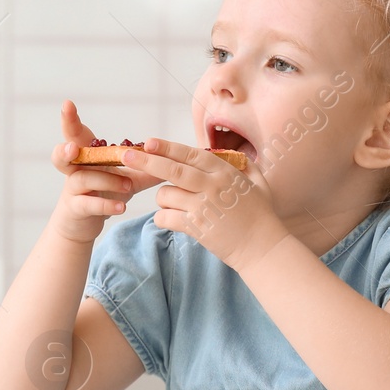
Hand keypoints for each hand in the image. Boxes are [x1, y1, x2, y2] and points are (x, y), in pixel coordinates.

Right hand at [48, 101, 159, 243]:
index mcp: (87, 155)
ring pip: (83, 179)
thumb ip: (146, 169)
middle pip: (61, 155)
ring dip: (107, 180)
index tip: (68, 103)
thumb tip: (173, 158)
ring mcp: (73, 189)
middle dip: (64, 149)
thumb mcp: (127, 179)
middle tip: (73, 148)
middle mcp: (75, 169)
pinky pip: (88, 204)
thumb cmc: (104, 193)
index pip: (76, 133)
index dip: (69, 119)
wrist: (83, 223)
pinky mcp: (75, 209)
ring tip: (128, 185)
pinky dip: (105, 204)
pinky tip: (121, 206)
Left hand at [123, 139, 288, 271]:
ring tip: (176, 205)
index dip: (167, 147)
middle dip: (146, 161)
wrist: (263, 247)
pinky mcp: (197, 227)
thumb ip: (246, 166)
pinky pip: (166, 217)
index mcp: (224, 172)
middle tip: (126, 156)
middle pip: (172, 170)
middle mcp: (212, 186)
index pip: (190, 155)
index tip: (148, 142)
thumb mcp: (259, 184)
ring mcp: (204, 207)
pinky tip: (171, 220)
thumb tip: (237, 155)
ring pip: (166, 195)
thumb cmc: (262, 215)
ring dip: (164, 200)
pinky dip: (163, 218)